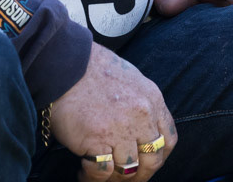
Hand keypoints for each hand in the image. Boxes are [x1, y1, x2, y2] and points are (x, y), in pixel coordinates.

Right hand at [50, 44, 176, 181]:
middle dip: (139, 176)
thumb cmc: (90, 69)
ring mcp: (120, 128)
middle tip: (124, 179)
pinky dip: (92, 178)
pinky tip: (83, 173)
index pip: (169, 139)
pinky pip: (102, 172)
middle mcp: (141, 115)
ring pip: (128, 170)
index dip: (159, 157)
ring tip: (98, 176)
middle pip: (152, 161)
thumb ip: (140, 105)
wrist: (63, 62)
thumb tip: (141, 132)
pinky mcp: (97, 138)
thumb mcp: (130, 79)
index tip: (146, 164)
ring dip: (113, 179)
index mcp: (152, 99)